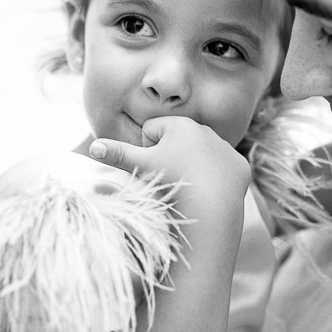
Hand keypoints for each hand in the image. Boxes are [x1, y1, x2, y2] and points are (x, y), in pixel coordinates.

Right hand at [88, 116, 250, 221]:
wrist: (211, 207)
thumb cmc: (171, 182)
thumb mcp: (140, 167)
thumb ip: (117, 154)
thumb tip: (92, 146)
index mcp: (180, 124)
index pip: (152, 130)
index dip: (148, 150)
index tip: (155, 166)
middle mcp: (206, 129)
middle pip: (176, 141)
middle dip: (170, 156)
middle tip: (171, 177)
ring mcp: (225, 148)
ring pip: (199, 155)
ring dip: (192, 167)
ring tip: (190, 185)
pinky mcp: (240, 166)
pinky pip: (222, 169)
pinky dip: (216, 179)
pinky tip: (212, 190)